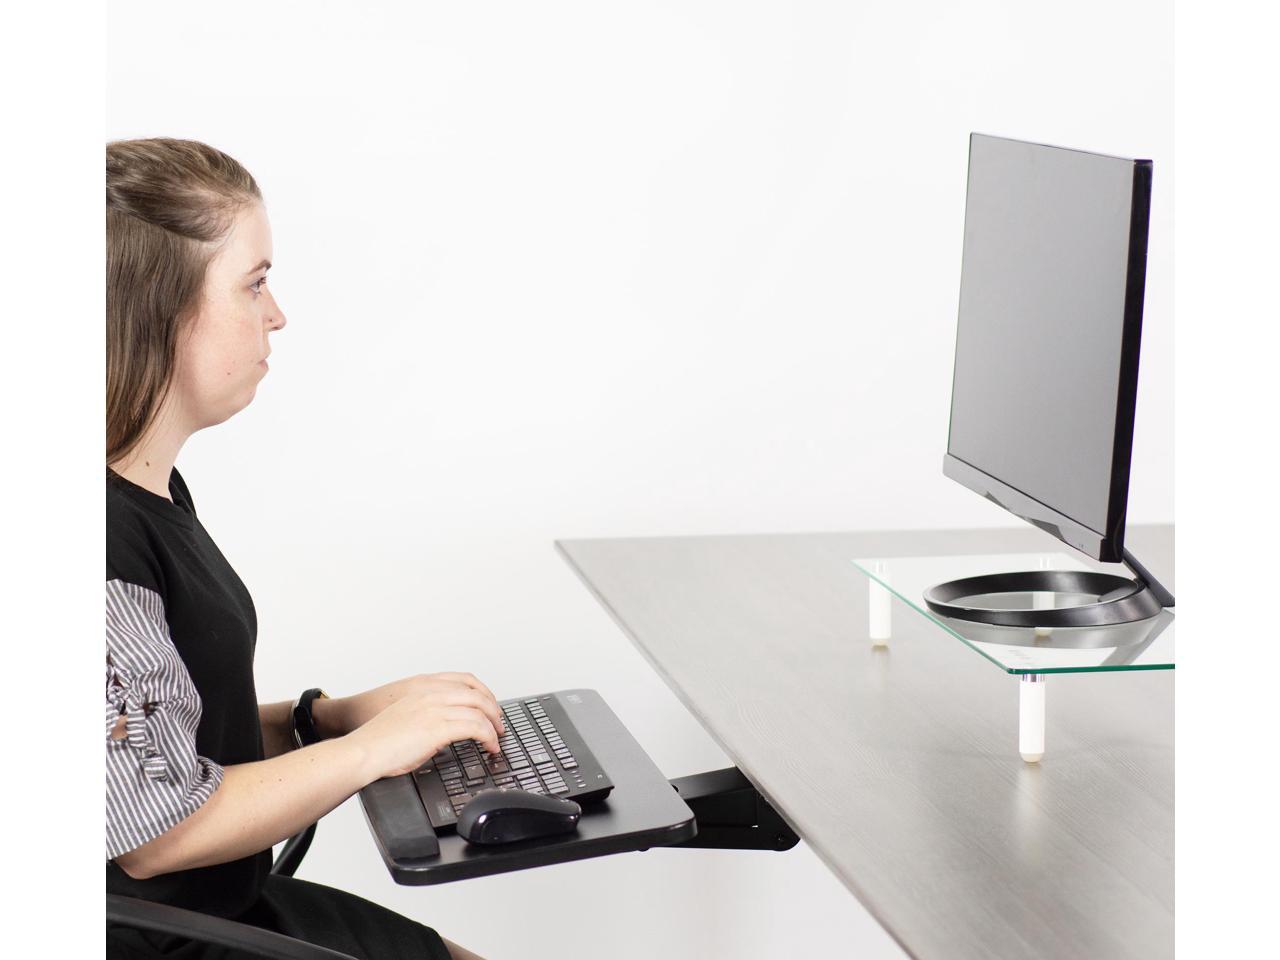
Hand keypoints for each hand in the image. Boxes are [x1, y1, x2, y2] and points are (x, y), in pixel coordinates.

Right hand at [349, 689, 505, 780]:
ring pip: (480, 710)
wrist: (362, 751)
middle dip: (494, 710)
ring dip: (494, 726)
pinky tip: (489, 746)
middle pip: (478, 694)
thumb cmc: (378, 739)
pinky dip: (488, 737)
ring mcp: (435, 709)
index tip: (491, 706)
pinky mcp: (438, 728)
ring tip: (496, 740)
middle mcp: (431, 694)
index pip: (466, 680)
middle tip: (499, 725)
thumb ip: (426, 713)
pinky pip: (475, 728)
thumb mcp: (405, 714)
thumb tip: (444, 726)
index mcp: (423, 688)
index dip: (484, 693)